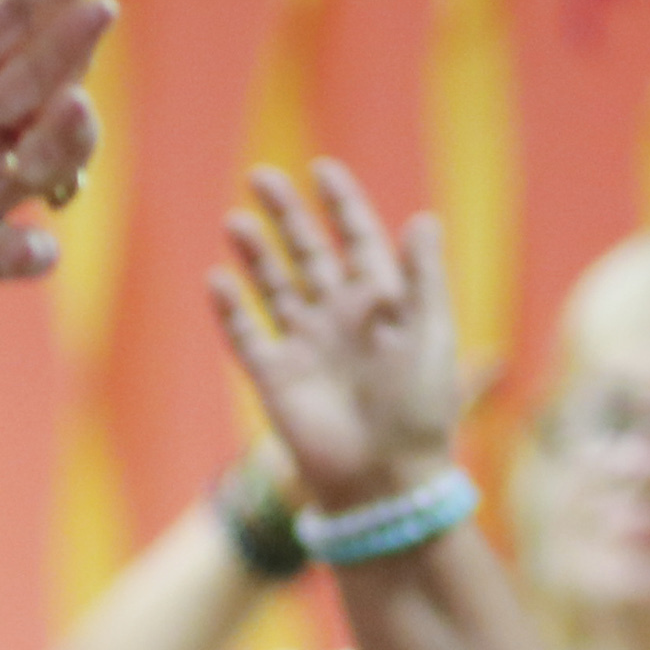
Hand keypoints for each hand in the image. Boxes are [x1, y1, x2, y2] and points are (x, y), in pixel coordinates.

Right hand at [211, 162, 461, 515]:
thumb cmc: (419, 409)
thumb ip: (423, 277)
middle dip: (287, 215)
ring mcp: (304, 346)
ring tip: (236, 219)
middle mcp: (338, 317)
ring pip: (273, 285)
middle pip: (307, 253)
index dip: (341, 204)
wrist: (383, 479)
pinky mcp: (273, 377)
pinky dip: (231, 308)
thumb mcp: (431, 334)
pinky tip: (218, 279)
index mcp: (381, 303)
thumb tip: (422, 217)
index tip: (322, 170)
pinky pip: (246, 334)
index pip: (358, 239)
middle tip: (262, 176)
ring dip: (255, 253)